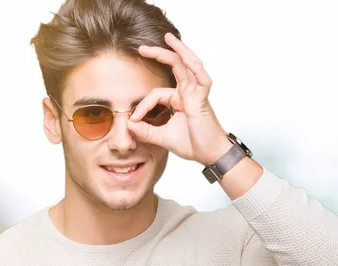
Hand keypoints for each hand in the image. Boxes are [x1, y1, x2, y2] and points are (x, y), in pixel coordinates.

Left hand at [128, 32, 232, 165]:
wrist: (209, 155)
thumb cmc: (192, 144)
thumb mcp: (162, 137)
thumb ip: (145, 131)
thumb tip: (128, 125)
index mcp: (179, 99)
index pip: (156, 94)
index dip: (143, 105)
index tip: (133, 120)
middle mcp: (188, 93)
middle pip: (175, 66)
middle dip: (159, 54)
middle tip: (142, 48)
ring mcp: (197, 94)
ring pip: (189, 65)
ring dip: (179, 50)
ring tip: (168, 38)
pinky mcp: (203, 99)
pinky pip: (202, 79)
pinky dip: (195, 68)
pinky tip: (187, 58)